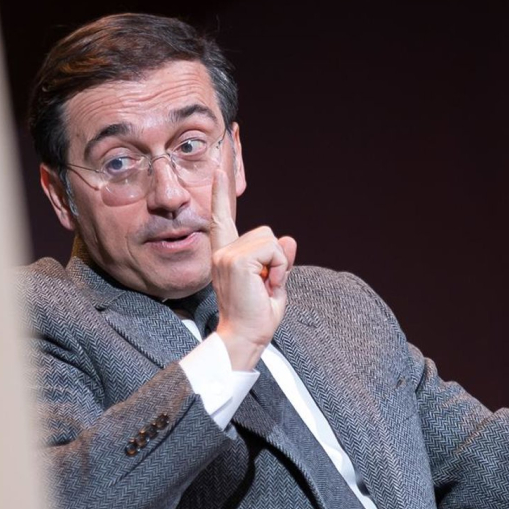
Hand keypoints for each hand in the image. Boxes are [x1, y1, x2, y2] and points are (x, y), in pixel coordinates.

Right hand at [208, 168, 296, 370]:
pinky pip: (272, 251)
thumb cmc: (256, 316)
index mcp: (225, 255)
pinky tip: (266, 285)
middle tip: (265, 285)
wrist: (244, 337)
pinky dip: (278, 268)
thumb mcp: (273, 284)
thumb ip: (279, 261)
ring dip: (277, 265)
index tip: (219, 170)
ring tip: (264, 287)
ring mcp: (227, 255)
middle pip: (265, 233)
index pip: (221, 219)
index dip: (220, 195)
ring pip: (270, 241)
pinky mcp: (236, 260)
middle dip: (275, 258)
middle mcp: (222, 251)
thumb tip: (289, 239)